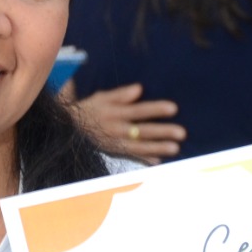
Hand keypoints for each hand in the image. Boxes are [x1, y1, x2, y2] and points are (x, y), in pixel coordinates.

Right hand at [67, 83, 183, 162]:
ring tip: (175, 149)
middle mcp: (116, 129)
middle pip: (143, 131)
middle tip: (182, 133)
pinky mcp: (115, 152)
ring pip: (140, 147)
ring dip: (158, 148)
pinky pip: (131, 158)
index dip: (156, 110)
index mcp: (115, 113)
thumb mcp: (101, 97)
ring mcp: (116, 144)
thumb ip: (120, 94)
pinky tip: (159, 162)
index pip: (139, 110)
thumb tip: (139, 89)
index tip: (174, 108)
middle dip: (163, 132)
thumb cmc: (90, 110)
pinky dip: (144, 160)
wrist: (70, 130)